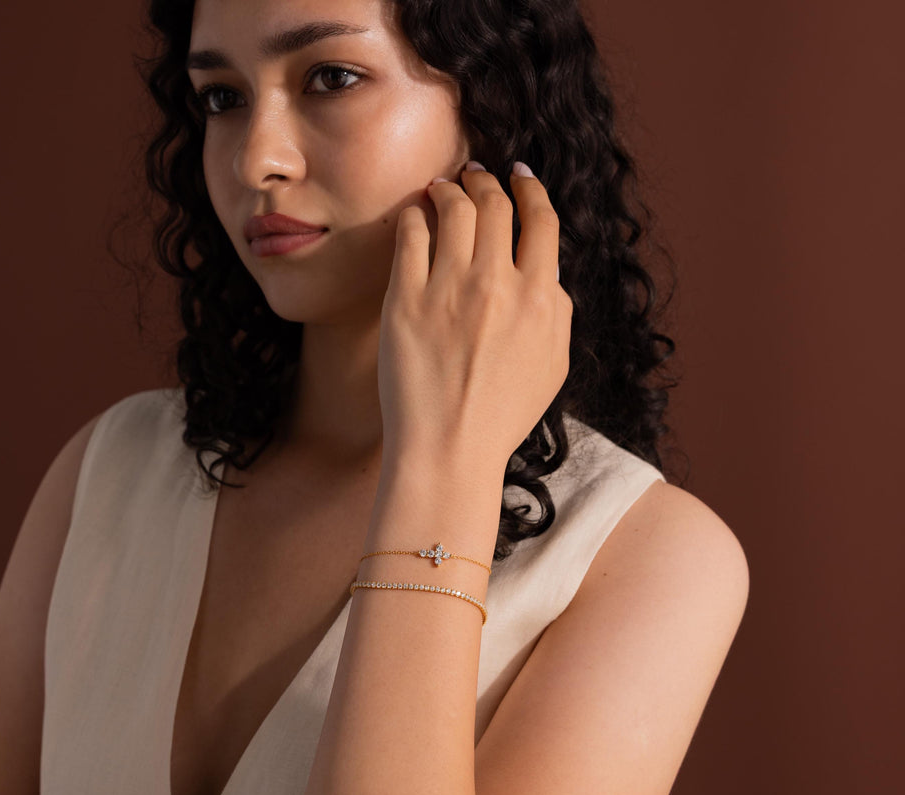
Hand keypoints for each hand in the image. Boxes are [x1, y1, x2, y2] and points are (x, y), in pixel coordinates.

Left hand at [377, 160, 571, 470]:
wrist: (449, 450)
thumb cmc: (503, 416)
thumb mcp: (554, 366)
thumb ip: (558, 312)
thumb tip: (548, 273)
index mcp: (540, 299)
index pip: (541, 221)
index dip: (531, 188)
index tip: (519, 175)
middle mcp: (498, 285)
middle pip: (496, 205)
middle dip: (487, 180)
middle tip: (476, 174)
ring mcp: (450, 289)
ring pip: (454, 209)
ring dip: (450, 188)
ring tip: (442, 187)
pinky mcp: (406, 300)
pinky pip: (410, 236)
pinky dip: (415, 215)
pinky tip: (415, 215)